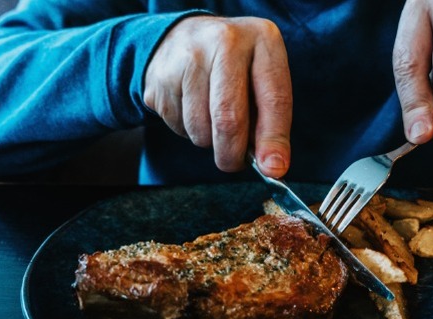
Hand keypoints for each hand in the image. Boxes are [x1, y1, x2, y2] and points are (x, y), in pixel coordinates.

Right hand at [144, 16, 292, 176]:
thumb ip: (272, 120)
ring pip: (200, 128)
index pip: (273, 98)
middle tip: (234, 162)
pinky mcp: (159, 75)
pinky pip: (177, 124)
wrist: (185, 35)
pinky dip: (187, 130)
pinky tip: (192, 107)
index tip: (273, 169)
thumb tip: (272, 167)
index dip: (273, 139)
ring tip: (212, 119)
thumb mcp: (263, 78)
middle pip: (229, 118)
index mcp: (262, 40)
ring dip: (208, 140)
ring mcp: (187, 56)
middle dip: (232, 153)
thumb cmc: (236, 65)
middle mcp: (224, 41)